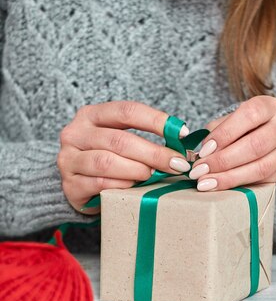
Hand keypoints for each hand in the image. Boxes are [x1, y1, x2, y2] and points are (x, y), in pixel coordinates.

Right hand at [58, 101, 189, 212]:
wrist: (77, 188)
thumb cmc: (106, 162)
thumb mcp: (119, 142)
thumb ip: (142, 139)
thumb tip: (181, 143)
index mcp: (91, 115)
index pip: (127, 111)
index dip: (156, 121)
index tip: (181, 133)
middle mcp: (75, 134)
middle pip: (119, 140)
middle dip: (153, 153)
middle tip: (176, 164)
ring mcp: (69, 160)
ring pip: (107, 162)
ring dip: (136, 170)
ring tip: (153, 176)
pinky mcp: (70, 185)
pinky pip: (100, 184)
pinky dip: (121, 185)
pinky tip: (134, 188)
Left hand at [189, 96, 275, 190]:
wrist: (263, 138)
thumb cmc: (241, 127)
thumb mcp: (229, 121)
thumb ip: (217, 132)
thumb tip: (201, 154)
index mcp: (269, 106)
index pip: (249, 116)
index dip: (225, 134)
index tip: (204, 150)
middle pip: (256, 145)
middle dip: (224, 160)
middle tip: (200, 171)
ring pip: (261, 167)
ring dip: (230, 177)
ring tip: (207, 183)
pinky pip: (262, 181)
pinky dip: (239, 185)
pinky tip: (220, 187)